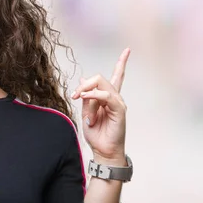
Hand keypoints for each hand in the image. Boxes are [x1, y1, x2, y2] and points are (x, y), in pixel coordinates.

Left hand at [71, 48, 129, 163]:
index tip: (128, 50)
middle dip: (84, 84)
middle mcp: (115, 98)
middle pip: (100, 78)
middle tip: (75, 96)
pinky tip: (85, 98)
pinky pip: (106, 95)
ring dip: (86, 91)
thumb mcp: (86, 113)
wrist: (104, 151)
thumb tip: (83, 80)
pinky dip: (94, 95)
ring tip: (79, 101)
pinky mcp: (119, 109)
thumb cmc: (97, 135)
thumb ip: (86, 98)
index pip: (117, 76)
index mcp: (108, 98)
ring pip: (101, 85)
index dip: (122, 63)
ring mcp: (118, 103)